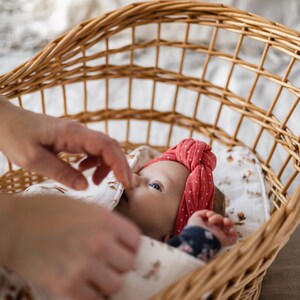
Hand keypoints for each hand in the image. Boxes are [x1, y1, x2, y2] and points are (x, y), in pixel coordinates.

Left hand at [0, 96, 132, 189]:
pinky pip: (92, 149)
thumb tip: (85, 186)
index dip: (120, 164)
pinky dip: (94, 162)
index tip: (126, 183)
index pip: (106, 146)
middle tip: (124, 187)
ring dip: (107, 165)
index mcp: (73, 134)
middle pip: (110, 146)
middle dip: (120, 166)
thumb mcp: (34, 160)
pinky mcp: (73, 138)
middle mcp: (79, 131)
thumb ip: (61, 173)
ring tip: (96, 181)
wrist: (5, 121)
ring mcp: (77, 134)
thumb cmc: (15, 137)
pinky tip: (83, 171)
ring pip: (103, 148)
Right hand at [0, 194, 139, 298]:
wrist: (14, 225)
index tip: (123, 247)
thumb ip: (106, 222)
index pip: (135, 240)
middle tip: (109, 261)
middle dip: (120, 263)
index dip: (130, 244)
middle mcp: (99, 243)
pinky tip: (82, 282)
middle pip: (128, 264)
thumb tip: (122, 238)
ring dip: (107, 280)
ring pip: (114, 284)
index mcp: (105, 220)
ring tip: (96, 273)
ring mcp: (84, 267)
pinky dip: (91, 293)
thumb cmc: (48, 211)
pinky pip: (93, 298)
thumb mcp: (83, 206)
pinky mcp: (66, 287)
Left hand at [188, 210, 237, 246]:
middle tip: (211, 220)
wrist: (198, 240)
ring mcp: (220, 236)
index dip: (213, 214)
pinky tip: (229, 230)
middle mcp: (214, 230)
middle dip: (217, 217)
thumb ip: (202, 213)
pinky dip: (234, 232)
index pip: (214, 218)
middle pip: (221, 220)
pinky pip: (234, 237)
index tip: (208, 215)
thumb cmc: (195, 229)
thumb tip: (209, 213)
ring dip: (228, 221)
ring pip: (229, 227)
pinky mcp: (225, 241)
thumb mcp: (195, 217)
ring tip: (225, 222)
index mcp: (207, 225)